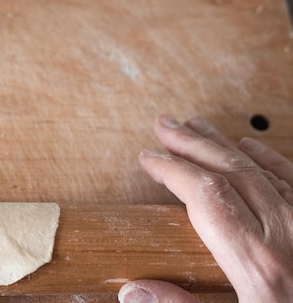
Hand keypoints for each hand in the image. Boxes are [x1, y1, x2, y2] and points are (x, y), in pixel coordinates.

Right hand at [119, 115, 292, 302]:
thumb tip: (134, 292)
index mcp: (257, 262)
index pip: (204, 193)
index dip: (171, 169)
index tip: (148, 158)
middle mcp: (284, 233)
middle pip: (230, 170)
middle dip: (191, 144)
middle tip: (164, 126)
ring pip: (261, 169)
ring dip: (223, 144)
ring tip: (195, 127)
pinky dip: (270, 158)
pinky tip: (251, 145)